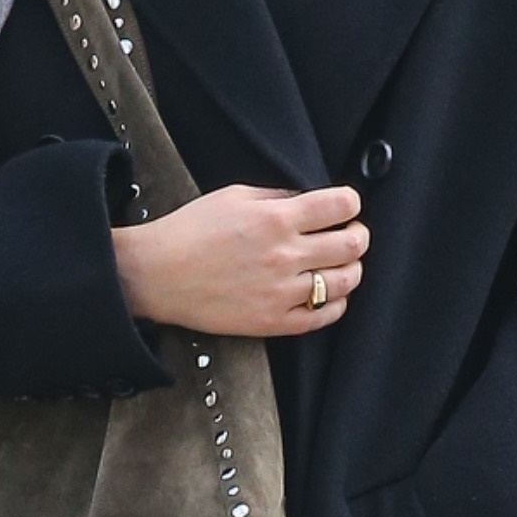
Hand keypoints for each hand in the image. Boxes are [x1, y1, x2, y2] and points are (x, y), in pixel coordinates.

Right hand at [114, 184, 367, 338]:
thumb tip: (309, 200)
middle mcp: (284, 254)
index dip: (351, 203)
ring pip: (344, 281)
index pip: (340, 206)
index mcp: (276, 218)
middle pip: (351, 244)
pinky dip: (336, 304)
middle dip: (358, 235)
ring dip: (352, 270)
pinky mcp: (273, 321)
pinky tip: (329, 294)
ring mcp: (282, 291)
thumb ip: (277, 197)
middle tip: (352, 234)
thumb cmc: (190, 231)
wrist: (157, 274)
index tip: (347, 206)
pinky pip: (323, 316)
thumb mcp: (234, 196)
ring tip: (343, 265)